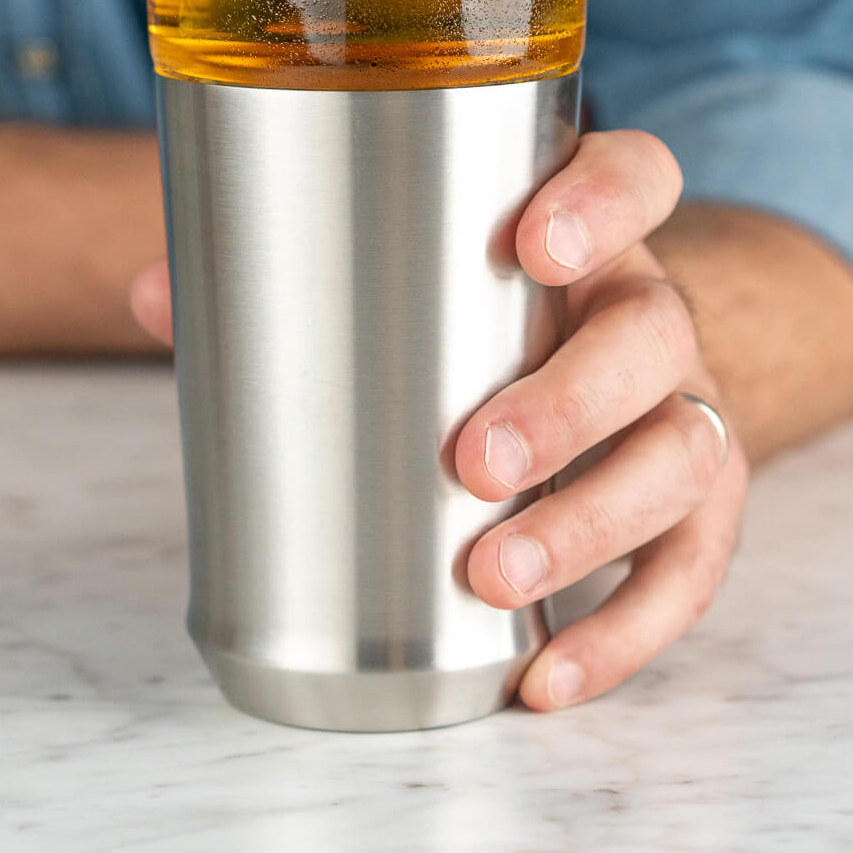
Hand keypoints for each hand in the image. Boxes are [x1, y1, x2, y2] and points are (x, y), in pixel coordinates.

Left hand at [129, 130, 748, 711]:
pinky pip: (691, 568)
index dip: (605, 202)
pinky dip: (627, 632)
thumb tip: (154, 295)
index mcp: (584, 231)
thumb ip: (278, 269)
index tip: (533, 245)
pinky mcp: (698, 507)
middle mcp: (646, 311)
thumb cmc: (473, 310)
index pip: (636, 175)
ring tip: (491, 575)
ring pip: (685, 454)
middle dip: (573, 399)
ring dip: (592, 523)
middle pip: (655, 334)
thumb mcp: (404, 267)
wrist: (587, 367)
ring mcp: (683, 408)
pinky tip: (545, 676)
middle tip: (473, 458)